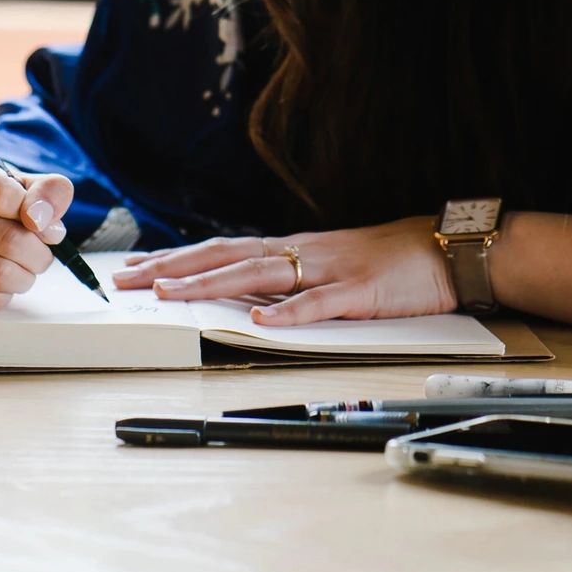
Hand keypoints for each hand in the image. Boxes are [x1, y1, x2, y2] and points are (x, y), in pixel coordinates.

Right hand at [0, 147, 73, 309]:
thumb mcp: (24, 179)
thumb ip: (48, 190)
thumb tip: (42, 220)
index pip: (1, 195)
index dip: (34, 212)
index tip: (41, 218)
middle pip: (4, 240)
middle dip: (38, 250)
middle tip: (43, 247)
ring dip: (26, 274)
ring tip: (28, 264)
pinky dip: (6, 292)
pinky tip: (2, 277)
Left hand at [110, 216, 454, 325]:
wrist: (446, 249)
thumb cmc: (390, 261)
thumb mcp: (331, 265)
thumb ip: (292, 278)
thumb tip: (248, 296)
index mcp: (293, 249)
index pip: (222, 250)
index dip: (176, 259)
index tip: (135, 270)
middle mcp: (301, 253)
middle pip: (225, 257)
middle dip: (171, 269)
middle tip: (125, 282)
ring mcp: (328, 271)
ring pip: (257, 275)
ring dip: (208, 284)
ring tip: (167, 294)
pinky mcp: (358, 292)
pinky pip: (318, 304)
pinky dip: (287, 313)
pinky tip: (259, 321)